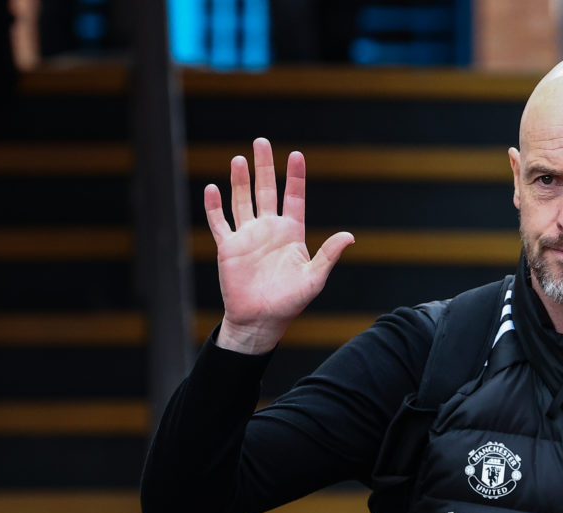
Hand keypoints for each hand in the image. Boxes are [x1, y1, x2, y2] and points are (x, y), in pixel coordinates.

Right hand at [204, 138, 353, 353]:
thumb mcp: (315, 278)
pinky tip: (212, 189)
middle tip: (261, 141)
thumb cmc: (291, 302)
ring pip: (242, 201)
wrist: (262, 320)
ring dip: (240, 181)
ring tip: (240, 158)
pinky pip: (219, 223)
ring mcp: (248, 237)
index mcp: (291, 233)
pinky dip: (214, 206)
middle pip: (266, 190)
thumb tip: (350, 236)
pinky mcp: (229, 248)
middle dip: (263, 167)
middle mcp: (269, 229)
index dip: (294, 177)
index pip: (293, 197)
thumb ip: (329, 255)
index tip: (295, 154)